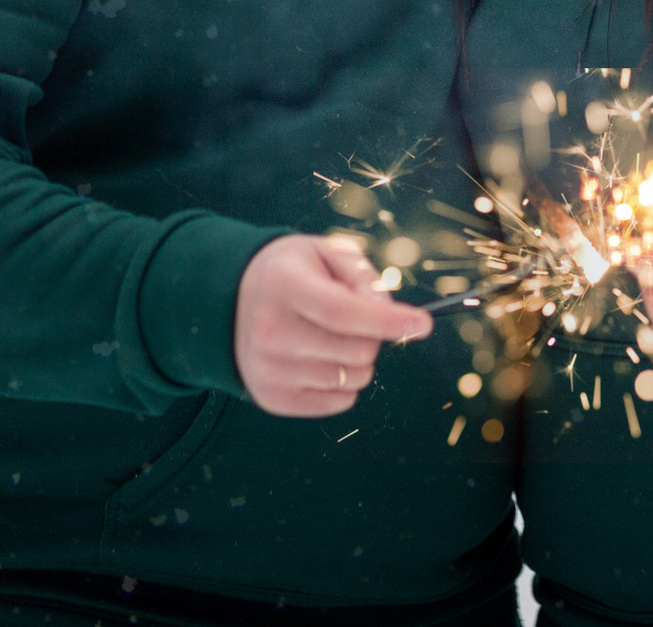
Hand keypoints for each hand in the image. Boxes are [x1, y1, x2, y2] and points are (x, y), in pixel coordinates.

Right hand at [234, 234, 432, 416]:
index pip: (344, 312)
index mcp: (284, 287)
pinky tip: (320, 358)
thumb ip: (362, 276)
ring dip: (359, 359)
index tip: (424, 324)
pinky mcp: (272, 399)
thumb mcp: (324, 252)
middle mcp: (270, 332)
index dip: (388, 322)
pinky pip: (340, 401)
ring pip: (354, 378)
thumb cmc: (291, 273)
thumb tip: (392, 314)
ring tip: (331, 336)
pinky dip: (345, 382)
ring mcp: (268, 370)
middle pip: (357, 349)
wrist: (229, 303)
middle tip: (355, 317)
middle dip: (374, 334)